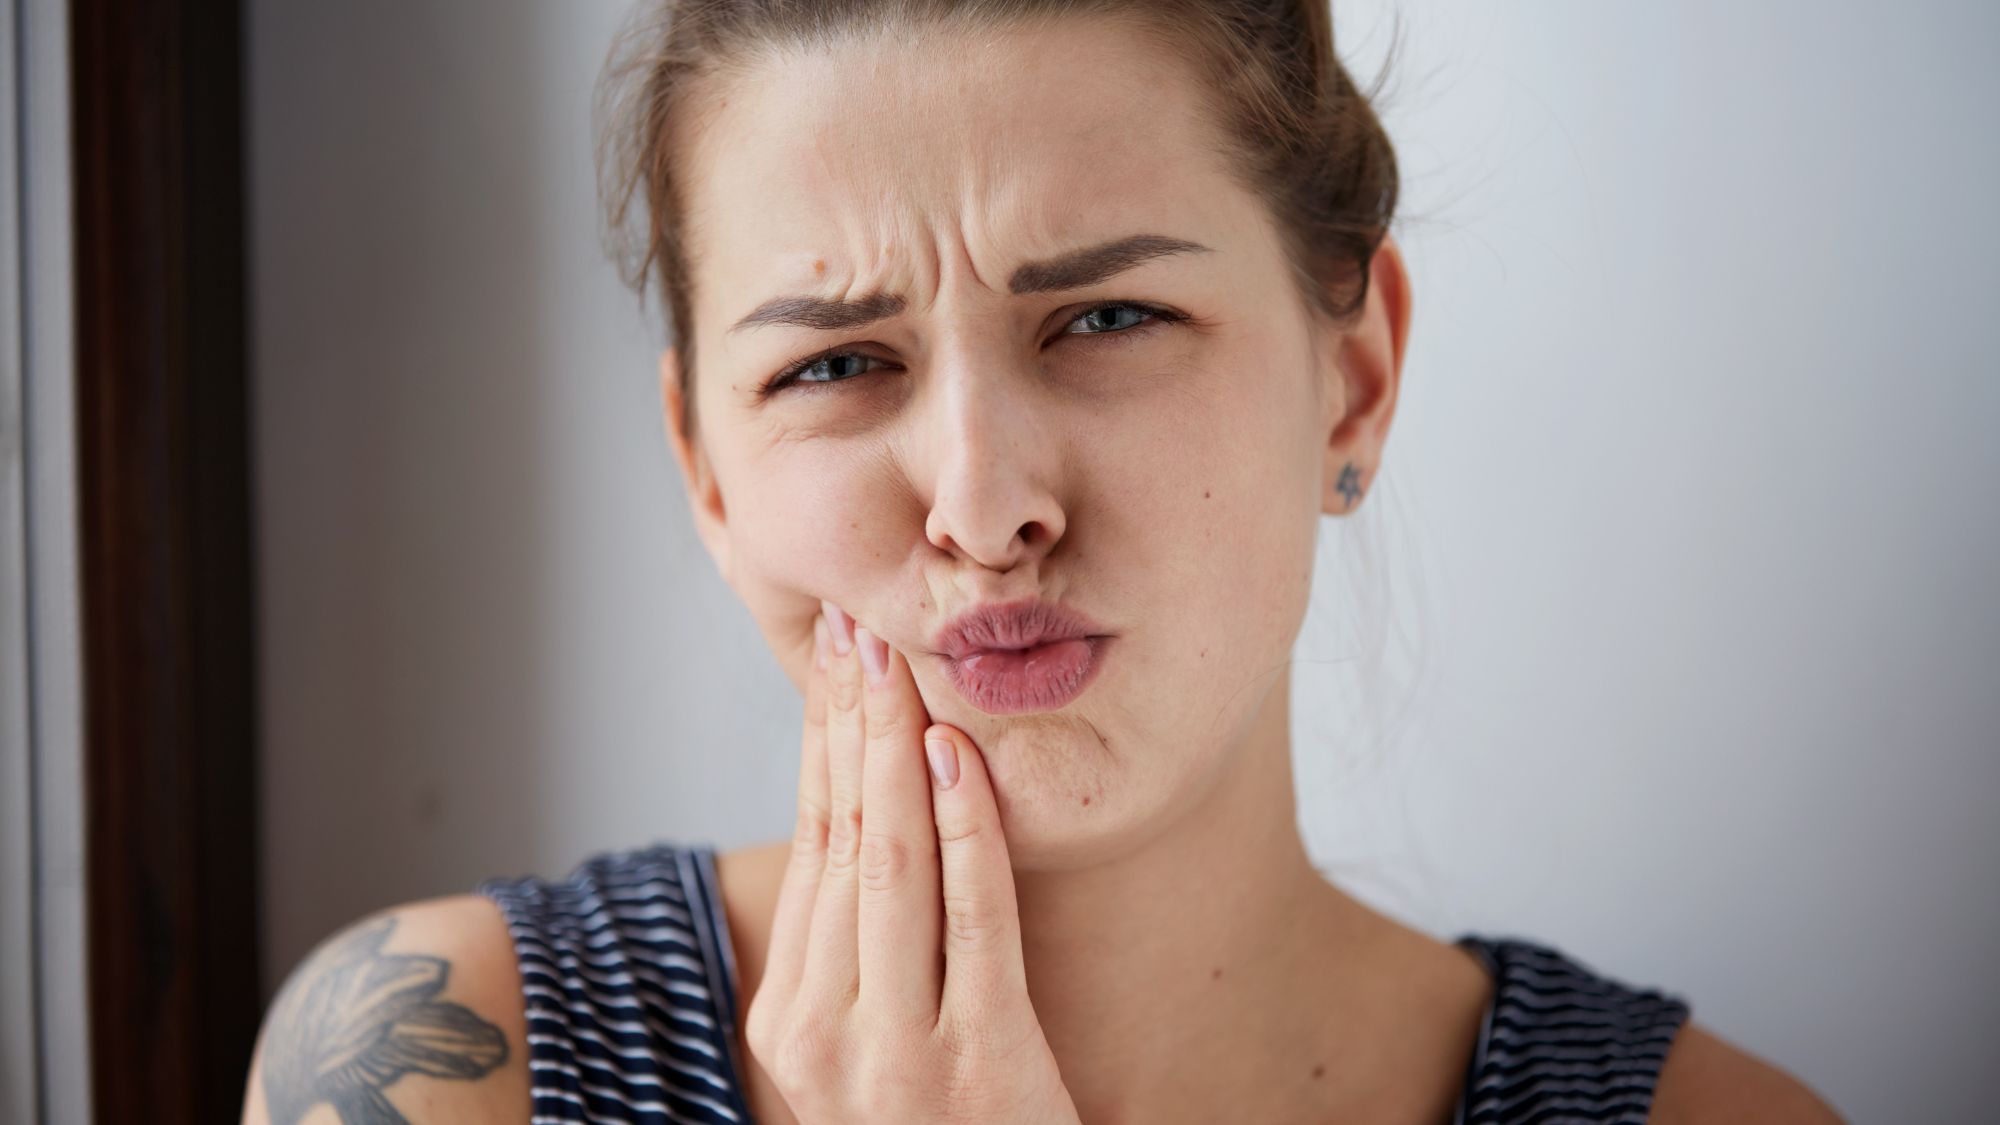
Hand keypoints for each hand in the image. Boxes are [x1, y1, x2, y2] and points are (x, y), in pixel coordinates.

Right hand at [743, 600, 1082, 1123]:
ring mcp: (894, 1056)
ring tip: (902, 667)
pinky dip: (965, 830)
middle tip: (860, 628)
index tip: (832, 660)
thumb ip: (865, 946)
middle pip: (841, 844)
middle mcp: (821, 1038)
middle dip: (851, 724)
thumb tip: (873, 802)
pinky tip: (956, 758)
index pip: (809, 850)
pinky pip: (972, 920)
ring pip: (892, 870)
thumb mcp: (873, 1043)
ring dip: (895, 753)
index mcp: (787, 1025)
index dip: (820, 745)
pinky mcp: (978, 1066)